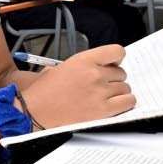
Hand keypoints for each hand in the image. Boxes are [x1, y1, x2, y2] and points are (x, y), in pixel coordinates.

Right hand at [19, 45, 133, 127]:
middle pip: (121, 73)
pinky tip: (113, 106)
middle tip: (100, 86)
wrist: (33, 112)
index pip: (116, 51)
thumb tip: (106, 66)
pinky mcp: (104, 111)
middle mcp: (94, 74)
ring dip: (117, 93)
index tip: (112, 65)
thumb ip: (84, 65)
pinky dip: (124, 103)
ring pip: (126, 88)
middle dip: (113, 79)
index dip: (116, 59)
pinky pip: (129, 102)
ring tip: (103, 98)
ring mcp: (100, 92)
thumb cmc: (44, 92)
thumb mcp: (60, 67)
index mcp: (83, 60)